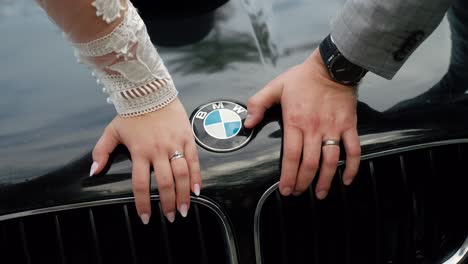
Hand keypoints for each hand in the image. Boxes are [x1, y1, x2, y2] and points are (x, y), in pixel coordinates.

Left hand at [89, 98, 200, 223]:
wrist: (151, 91)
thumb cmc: (132, 113)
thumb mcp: (112, 131)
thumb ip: (101, 152)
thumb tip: (93, 171)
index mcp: (140, 151)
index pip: (141, 184)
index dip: (143, 203)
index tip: (146, 218)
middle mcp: (158, 150)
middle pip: (165, 183)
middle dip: (168, 204)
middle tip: (171, 218)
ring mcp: (175, 144)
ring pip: (182, 175)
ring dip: (184, 195)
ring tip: (184, 209)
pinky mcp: (187, 138)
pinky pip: (194, 161)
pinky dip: (197, 177)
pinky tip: (197, 190)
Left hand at [244, 49, 360, 198]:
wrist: (332, 66)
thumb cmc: (303, 77)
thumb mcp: (275, 87)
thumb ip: (258, 104)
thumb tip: (247, 122)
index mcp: (295, 121)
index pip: (291, 156)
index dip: (288, 176)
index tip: (285, 189)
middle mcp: (314, 128)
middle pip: (309, 164)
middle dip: (303, 182)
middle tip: (298, 192)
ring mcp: (333, 128)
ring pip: (330, 161)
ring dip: (326, 180)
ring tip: (320, 193)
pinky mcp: (349, 125)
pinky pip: (353, 150)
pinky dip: (351, 167)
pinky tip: (347, 179)